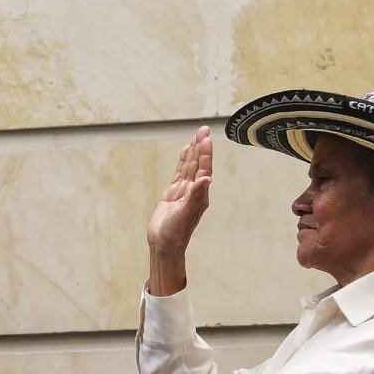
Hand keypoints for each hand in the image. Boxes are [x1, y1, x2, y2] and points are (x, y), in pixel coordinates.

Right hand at [146, 127, 212, 295]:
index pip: (204, 169)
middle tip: (203, 129)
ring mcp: (183, 192)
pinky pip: (179, 173)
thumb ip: (196, 195)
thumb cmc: (176, 233)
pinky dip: (183, 162)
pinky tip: (185, 152)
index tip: (206, 138)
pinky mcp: (173, 194)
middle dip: (201, 146)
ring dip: (193, 151)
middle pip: (198, 164)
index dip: (205, 153)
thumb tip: (208, 178)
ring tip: (197, 135)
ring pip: (190, 167)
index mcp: (200, 195)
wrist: (164, 245)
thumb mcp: (186, 213)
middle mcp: (194, 191)